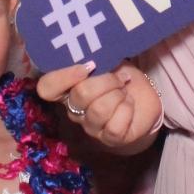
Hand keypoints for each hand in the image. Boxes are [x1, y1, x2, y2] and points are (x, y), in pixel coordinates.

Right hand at [35, 62, 161, 148]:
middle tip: (120, 78)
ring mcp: (91, 126)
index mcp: (68, 88)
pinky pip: (114, 125)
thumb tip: (93, 55)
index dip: (62, 77)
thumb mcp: (110, 62)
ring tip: (125, 91)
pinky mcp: (109, 138)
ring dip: (118, 94)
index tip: (88, 66)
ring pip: (98, 109)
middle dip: (106, 80)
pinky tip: (129, 105)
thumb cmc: (123, 78)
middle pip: (80, 94)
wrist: (146, 98)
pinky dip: (127, 110)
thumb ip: (96, 58)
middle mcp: (74, 110)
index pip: (47, 88)